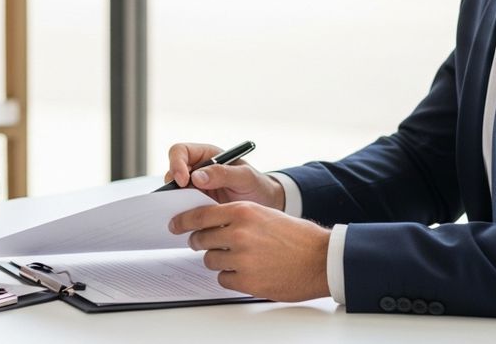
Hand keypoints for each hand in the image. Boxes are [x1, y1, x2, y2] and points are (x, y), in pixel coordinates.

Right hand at [164, 142, 284, 208]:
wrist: (265, 206)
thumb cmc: (257, 185)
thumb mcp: (245, 177)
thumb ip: (223, 174)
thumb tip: (196, 177)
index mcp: (206, 155)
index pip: (180, 152)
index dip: (176, 164)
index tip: (183, 180)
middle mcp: (196, 171)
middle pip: (172, 173)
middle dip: (171, 187)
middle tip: (178, 202)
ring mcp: (195, 190)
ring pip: (174, 194)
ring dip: (175, 203)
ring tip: (183, 216)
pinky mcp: (197, 207)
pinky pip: (183, 210)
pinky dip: (183, 216)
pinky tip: (189, 225)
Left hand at [169, 201, 331, 301]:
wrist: (320, 259)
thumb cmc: (297, 237)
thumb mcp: (264, 214)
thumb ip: (237, 217)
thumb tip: (210, 223)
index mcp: (242, 212)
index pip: (200, 216)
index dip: (183, 222)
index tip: (175, 226)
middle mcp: (239, 234)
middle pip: (201, 239)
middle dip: (200, 243)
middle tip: (204, 244)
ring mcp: (242, 259)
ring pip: (210, 261)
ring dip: (219, 260)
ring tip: (239, 259)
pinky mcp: (247, 281)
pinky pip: (223, 279)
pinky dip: (231, 277)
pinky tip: (247, 272)